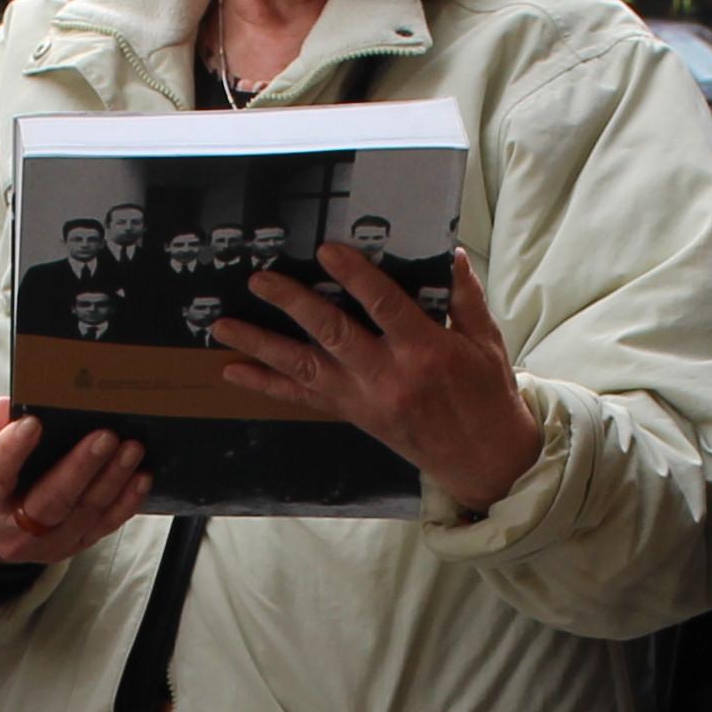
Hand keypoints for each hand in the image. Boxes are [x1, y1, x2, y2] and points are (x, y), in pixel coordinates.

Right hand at [0, 399, 151, 569]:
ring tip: (131, 448)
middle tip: (104, 436)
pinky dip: (126, 502)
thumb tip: (6, 404)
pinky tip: (140, 477)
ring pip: (85, 513)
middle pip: (50, 501)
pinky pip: (104, 525)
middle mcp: (14, 532)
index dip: (11, 450)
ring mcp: (48, 544)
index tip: (32, 424)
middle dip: (80, 467)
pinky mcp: (74, 546)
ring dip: (112, 479)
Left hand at [214, 247, 544, 515]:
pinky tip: (234, 372)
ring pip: (305, 368)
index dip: (355, 277)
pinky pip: (302, 399)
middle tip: (261, 280)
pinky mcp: (353, 414)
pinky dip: (266, 386)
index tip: (327, 251)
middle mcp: (388, 377)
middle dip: (293, 304)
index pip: (384, 306)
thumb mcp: (486, 342)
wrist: (483, 459)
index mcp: (425, 351)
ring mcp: (365, 399)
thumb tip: (451, 252)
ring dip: (261, 345)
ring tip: (224, 325)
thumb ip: (465, 296)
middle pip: (333, 334)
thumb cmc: (487, 395)